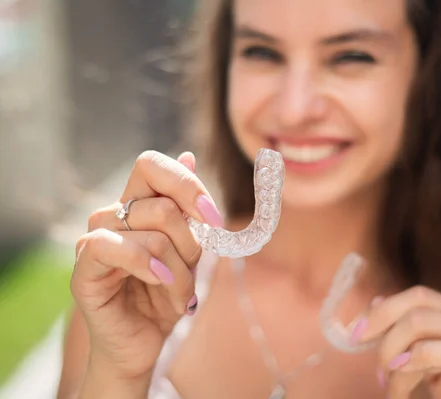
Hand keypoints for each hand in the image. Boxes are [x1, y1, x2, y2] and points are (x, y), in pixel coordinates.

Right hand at [71, 151, 222, 379]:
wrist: (143, 343)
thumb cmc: (166, 296)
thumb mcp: (189, 251)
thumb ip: (188, 209)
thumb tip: (189, 155)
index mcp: (137, 205)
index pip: (152, 165)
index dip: (187, 184)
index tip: (214, 217)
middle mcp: (113, 215)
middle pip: (161, 203)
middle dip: (190, 242)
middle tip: (191, 270)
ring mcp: (96, 239)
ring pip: (152, 230)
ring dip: (179, 268)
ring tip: (182, 294)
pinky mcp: (84, 267)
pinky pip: (114, 246)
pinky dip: (149, 265)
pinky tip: (160, 282)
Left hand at [355, 286, 440, 398]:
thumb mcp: (429, 364)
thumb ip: (409, 336)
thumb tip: (376, 303)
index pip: (419, 295)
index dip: (383, 310)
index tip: (356, 334)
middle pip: (418, 309)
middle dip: (386, 337)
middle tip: (377, 371)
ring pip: (426, 325)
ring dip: (397, 358)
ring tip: (392, 389)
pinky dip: (421, 358)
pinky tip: (404, 373)